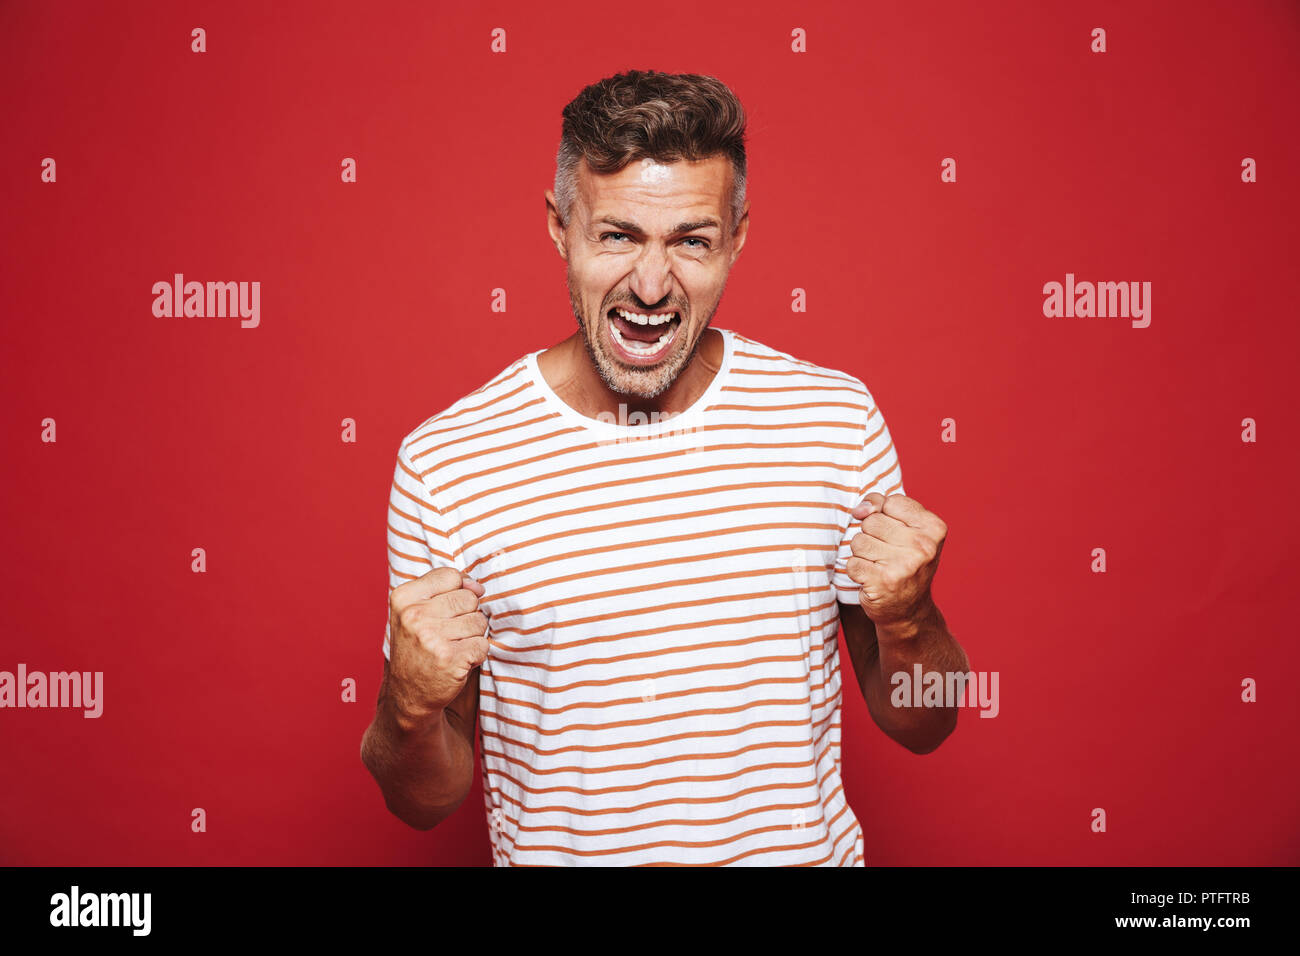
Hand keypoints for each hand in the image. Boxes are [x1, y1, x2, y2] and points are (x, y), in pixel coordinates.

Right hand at [387, 567, 488, 723]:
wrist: (409, 695)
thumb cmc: (418, 648)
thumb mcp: (416, 612)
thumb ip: (445, 589)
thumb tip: (477, 586)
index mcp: (403, 598)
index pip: (450, 576)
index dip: (457, 591)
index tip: (445, 610)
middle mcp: (414, 616)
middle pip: (469, 598)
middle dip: (466, 616)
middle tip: (447, 635)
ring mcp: (431, 638)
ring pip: (479, 621)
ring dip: (472, 636)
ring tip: (451, 648)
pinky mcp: (450, 659)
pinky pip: (483, 644)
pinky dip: (476, 654)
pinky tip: (457, 661)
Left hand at [846, 493, 945, 628]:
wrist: (909, 611)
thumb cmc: (904, 563)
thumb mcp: (906, 530)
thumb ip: (882, 506)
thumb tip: (860, 510)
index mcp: (934, 528)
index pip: (891, 502)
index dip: (885, 516)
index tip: (896, 534)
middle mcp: (923, 546)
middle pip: (872, 521)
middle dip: (872, 536)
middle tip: (887, 554)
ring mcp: (904, 565)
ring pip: (859, 541)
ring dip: (863, 554)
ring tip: (879, 566)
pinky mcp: (883, 582)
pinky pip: (852, 562)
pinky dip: (856, 571)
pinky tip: (872, 579)